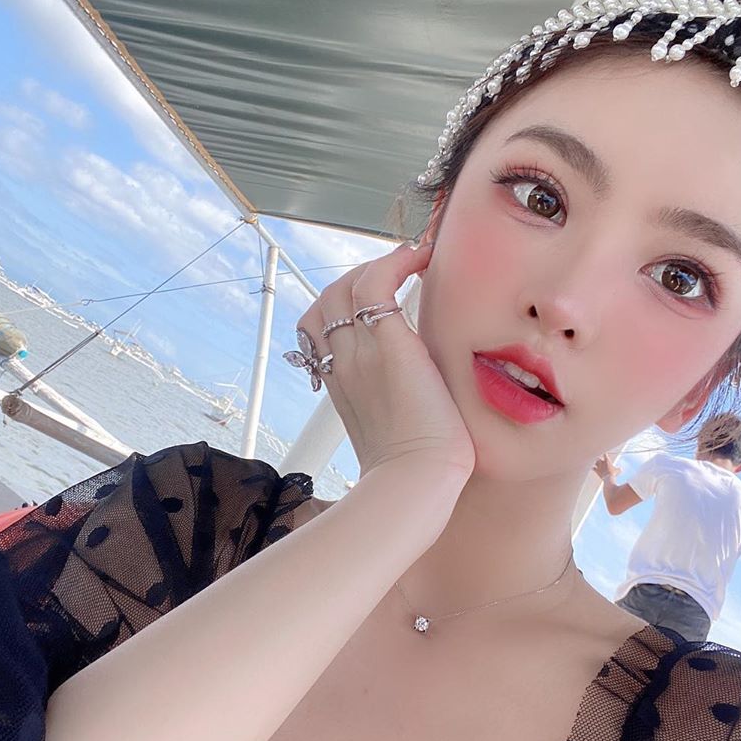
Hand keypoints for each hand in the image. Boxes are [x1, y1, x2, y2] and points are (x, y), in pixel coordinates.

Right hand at [294, 242, 474, 477]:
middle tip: (395, 273)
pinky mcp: (390, 344)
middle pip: (327, 301)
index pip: (318, 330)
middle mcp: (341, 364)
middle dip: (356, 278)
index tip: (373, 302)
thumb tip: (419, 399)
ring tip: (410, 261)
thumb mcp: (391, 433)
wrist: (416, 482)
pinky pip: (377, 283)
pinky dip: (396, 261)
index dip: (340, 308)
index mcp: (339, 385)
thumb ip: (392, 407)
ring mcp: (360, 352)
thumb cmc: (414, 471)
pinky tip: (422, 258)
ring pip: (345, 286)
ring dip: (376, 264)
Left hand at [593, 453, 620, 480]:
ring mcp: (598, 466)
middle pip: (598, 457)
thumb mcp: (618, 471)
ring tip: (596, 464)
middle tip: (600, 460)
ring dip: (595, 463)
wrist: (608, 478)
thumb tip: (621, 469)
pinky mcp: (596, 470)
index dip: (604, 454)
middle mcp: (602, 462)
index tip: (605, 455)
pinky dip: (593, 468)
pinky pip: (593, 468)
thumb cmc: (614, 473)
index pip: (604, 454)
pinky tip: (593, 468)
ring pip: (595, 462)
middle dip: (599, 458)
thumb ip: (619, 468)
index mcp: (607, 460)